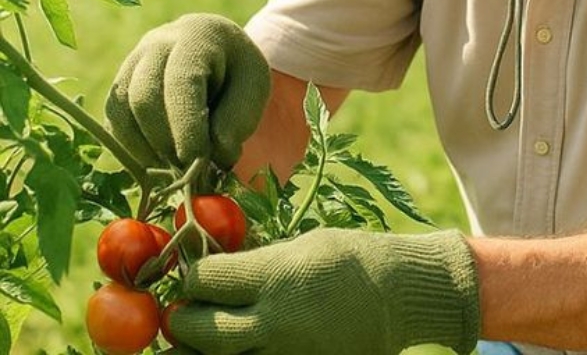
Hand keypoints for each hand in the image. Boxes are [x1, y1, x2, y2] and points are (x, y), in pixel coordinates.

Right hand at [105, 13, 271, 169]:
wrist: (219, 51)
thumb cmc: (238, 70)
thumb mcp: (254, 86)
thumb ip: (238, 119)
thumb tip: (215, 156)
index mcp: (197, 36)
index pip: (181, 82)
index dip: (186, 125)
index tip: (197, 160)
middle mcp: (157, 43)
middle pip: (143, 97)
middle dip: (164, 141)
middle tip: (186, 169)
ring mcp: (132, 62)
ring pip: (121, 111)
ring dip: (144, 149)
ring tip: (173, 168)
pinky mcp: (120, 85)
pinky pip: (113, 120)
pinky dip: (130, 147)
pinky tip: (157, 161)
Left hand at [168, 227, 479, 354]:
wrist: (399, 296)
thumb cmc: (351, 259)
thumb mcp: (302, 245)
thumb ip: (258, 263)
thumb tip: (217, 271)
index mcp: (276, 277)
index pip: (205, 280)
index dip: (193, 276)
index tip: (196, 274)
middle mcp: (273, 322)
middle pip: (197, 330)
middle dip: (184, 319)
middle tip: (188, 312)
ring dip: (202, 348)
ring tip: (205, 336)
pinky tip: (239, 348)